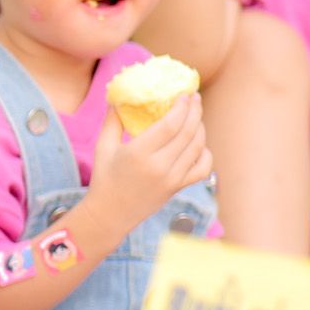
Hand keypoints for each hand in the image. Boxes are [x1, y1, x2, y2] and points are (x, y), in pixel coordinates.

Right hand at [89, 94, 214, 229]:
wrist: (110, 214)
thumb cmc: (105, 178)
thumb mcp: (103, 147)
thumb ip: (112, 120)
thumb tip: (119, 97)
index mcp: (139, 153)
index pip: (170, 125)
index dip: (181, 107)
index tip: (184, 94)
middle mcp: (159, 166)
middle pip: (188, 133)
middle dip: (195, 111)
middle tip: (195, 98)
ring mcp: (171, 179)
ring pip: (197, 148)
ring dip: (200, 128)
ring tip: (196, 116)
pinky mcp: (177, 188)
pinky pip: (202, 168)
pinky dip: (205, 153)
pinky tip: (199, 144)